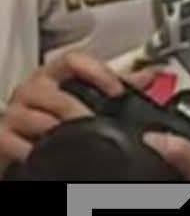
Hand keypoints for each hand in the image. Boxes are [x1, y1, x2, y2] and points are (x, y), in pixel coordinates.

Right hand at [0, 49, 153, 169]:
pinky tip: (46, 154)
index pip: (72, 61)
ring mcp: (15, 113)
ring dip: (57, 131)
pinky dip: (32, 150)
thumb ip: (114, 88)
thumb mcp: (84, 100)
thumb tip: (148, 76)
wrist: (24, 147)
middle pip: (52, 91)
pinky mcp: (2, 137)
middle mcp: (32, 91)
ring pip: (34, 118)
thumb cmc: (53, 121)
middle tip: (96, 123)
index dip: (96, 72)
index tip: (117, 90)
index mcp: (53, 77)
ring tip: (76, 140)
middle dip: (77, 110)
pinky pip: (13, 142)